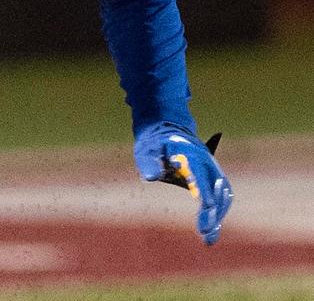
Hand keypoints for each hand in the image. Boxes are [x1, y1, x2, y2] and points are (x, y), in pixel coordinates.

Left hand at [134, 123, 232, 245]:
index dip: (203, 187)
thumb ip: (148, 162)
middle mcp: (206, 161)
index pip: (199, 171)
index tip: (206, 205)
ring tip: (208, 237)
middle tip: (204, 230)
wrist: (167, 132)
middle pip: (216, 186)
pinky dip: (219, 214)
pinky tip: (212, 231)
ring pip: (223, 195)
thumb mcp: (145, 150)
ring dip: (218, 215)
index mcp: (189, 152)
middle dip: (213, 209)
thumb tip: (151, 177)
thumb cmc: (155, 144)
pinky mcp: (214, 179)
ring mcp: (213, 170)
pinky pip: (221, 198)